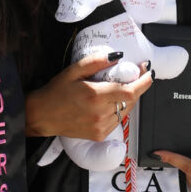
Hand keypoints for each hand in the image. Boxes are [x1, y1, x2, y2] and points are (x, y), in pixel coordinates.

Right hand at [25, 51, 152, 138]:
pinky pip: (118, 120)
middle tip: (134, 75)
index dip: (144, 82)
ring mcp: (101, 127)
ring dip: (127, 99)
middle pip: (131, 100)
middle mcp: (100, 113)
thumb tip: (118, 56)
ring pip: (126, 111)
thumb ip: (96, 62)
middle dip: (137, 87)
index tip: (148, 72)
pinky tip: (108, 103)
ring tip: (118, 88)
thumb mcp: (74, 70)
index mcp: (95, 95)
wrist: (42, 116)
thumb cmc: (56, 91)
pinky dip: (118, 110)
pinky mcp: (99, 135)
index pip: (130, 91)